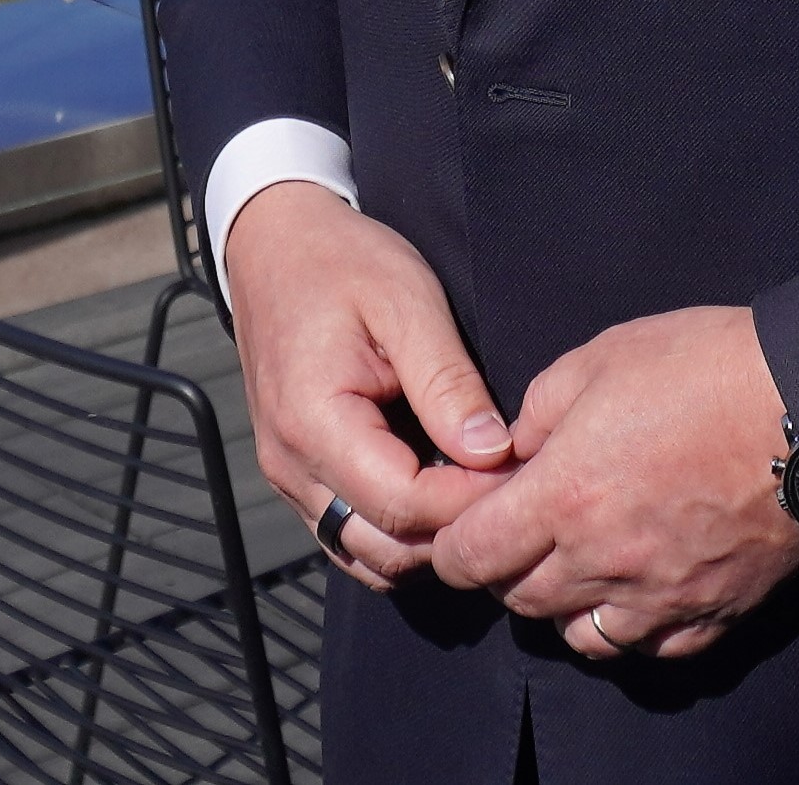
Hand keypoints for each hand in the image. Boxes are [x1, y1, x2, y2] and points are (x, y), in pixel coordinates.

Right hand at [227, 182, 515, 589]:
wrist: (275, 244)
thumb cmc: (343, 262)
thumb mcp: (408, 302)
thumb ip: (448, 383)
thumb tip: (492, 452)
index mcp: (314, 422)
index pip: (404, 503)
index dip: (471, 501)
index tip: (523, 470)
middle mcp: (291, 465)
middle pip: (386, 546)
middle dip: (454, 529)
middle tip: (510, 486)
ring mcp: (288, 476)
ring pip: (366, 554)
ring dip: (427, 538)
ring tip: (477, 489)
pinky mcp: (297, 475)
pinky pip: (349, 534)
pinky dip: (397, 530)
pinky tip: (438, 490)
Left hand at [426, 307, 798, 663]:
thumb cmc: (703, 368)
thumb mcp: (600, 357)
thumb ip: (539, 409)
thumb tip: (517, 450)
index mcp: (563, 497)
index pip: (472, 556)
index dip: (452, 546)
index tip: (460, 527)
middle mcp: (603, 561)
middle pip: (521, 599)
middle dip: (505, 571)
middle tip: (520, 533)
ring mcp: (660, 596)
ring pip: (581, 638)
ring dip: (564, 606)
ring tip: (577, 566)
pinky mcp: (712, 611)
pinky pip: (651, 647)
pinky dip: (631, 628)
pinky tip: (636, 592)